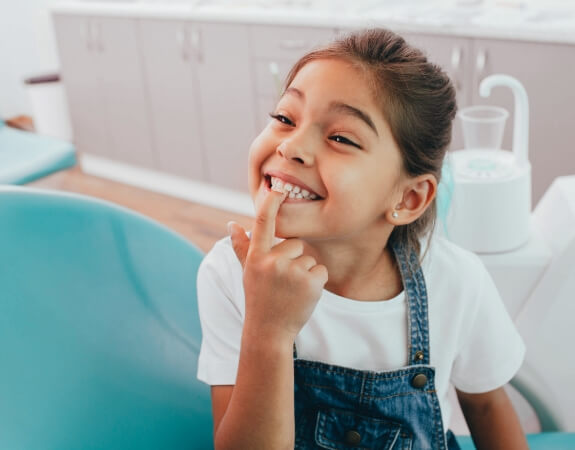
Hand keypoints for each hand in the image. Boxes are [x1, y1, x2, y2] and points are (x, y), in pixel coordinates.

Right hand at [229, 189, 327, 341]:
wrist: (269, 331)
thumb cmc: (259, 298)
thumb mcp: (247, 272)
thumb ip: (242, 247)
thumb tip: (232, 224)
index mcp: (256, 256)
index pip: (262, 222)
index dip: (271, 203)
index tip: (278, 188)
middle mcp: (272, 261)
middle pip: (295, 243)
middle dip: (293, 259)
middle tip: (282, 282)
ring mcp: (292, 272)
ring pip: (309, 258)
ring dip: (305, 273)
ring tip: (291, 291)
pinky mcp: (311, 282)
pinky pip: (321, 270)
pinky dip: (316, 282)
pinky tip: (303, 295)